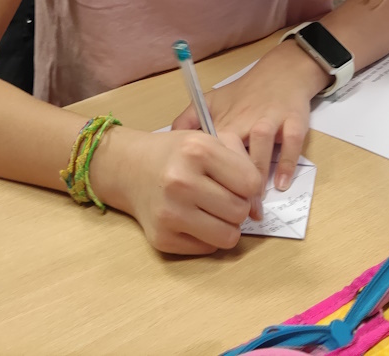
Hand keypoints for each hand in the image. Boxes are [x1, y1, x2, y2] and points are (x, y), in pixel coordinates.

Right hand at [93, 127, 261, 254]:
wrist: (130, 168)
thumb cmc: (177, 153)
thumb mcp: (211, 141)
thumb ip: (244, 166)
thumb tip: (258, 212)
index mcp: (197, 151)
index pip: (251, 184)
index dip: (249, 185)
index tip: (234, 181)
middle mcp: (182, 182)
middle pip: (240, 211)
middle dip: (236, 205)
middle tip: (219, 195)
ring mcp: (170, 213)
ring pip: (229, 237)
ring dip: (225, 225)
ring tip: (210, 210)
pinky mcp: (162, 238)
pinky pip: (207, 248)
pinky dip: (206, 237)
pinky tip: (192, 219)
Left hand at [172, 40, 326, 190]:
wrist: (281, 73)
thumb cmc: (243, 94)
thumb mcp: (211, 101)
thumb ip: (187, 121)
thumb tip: (166, 143)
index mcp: (223, 121)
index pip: (211, 152)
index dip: (209, 179)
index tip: (205, 202)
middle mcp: (245, 119)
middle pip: (236, 152)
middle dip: (234, 185)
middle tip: (235, 214)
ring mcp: (270, 119)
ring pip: (262, 147)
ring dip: (258, 176)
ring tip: (256, 205)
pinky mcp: (293, 120)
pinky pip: (291, 143)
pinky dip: (286, 163)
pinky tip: (281, 184)